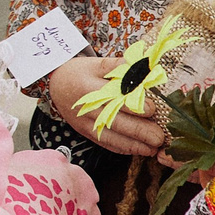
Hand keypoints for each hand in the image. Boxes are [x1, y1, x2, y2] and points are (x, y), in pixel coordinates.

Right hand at [43, 56, 167, 158]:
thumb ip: (120, 65)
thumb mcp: (96, 64)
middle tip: (160, 137)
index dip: (135, 106)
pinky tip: (140, 150)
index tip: (153, 110)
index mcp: (89, 88)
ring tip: (154, 148)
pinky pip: (106, 144)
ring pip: (112, 138)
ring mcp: (86, 124)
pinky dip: (124, 149)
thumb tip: (145, 67)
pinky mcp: (87, 133)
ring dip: (135, 145)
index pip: (115, 99)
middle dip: (140, 132)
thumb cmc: (79, 73)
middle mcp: (87, 109)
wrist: (55, 84)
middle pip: (115, 123)